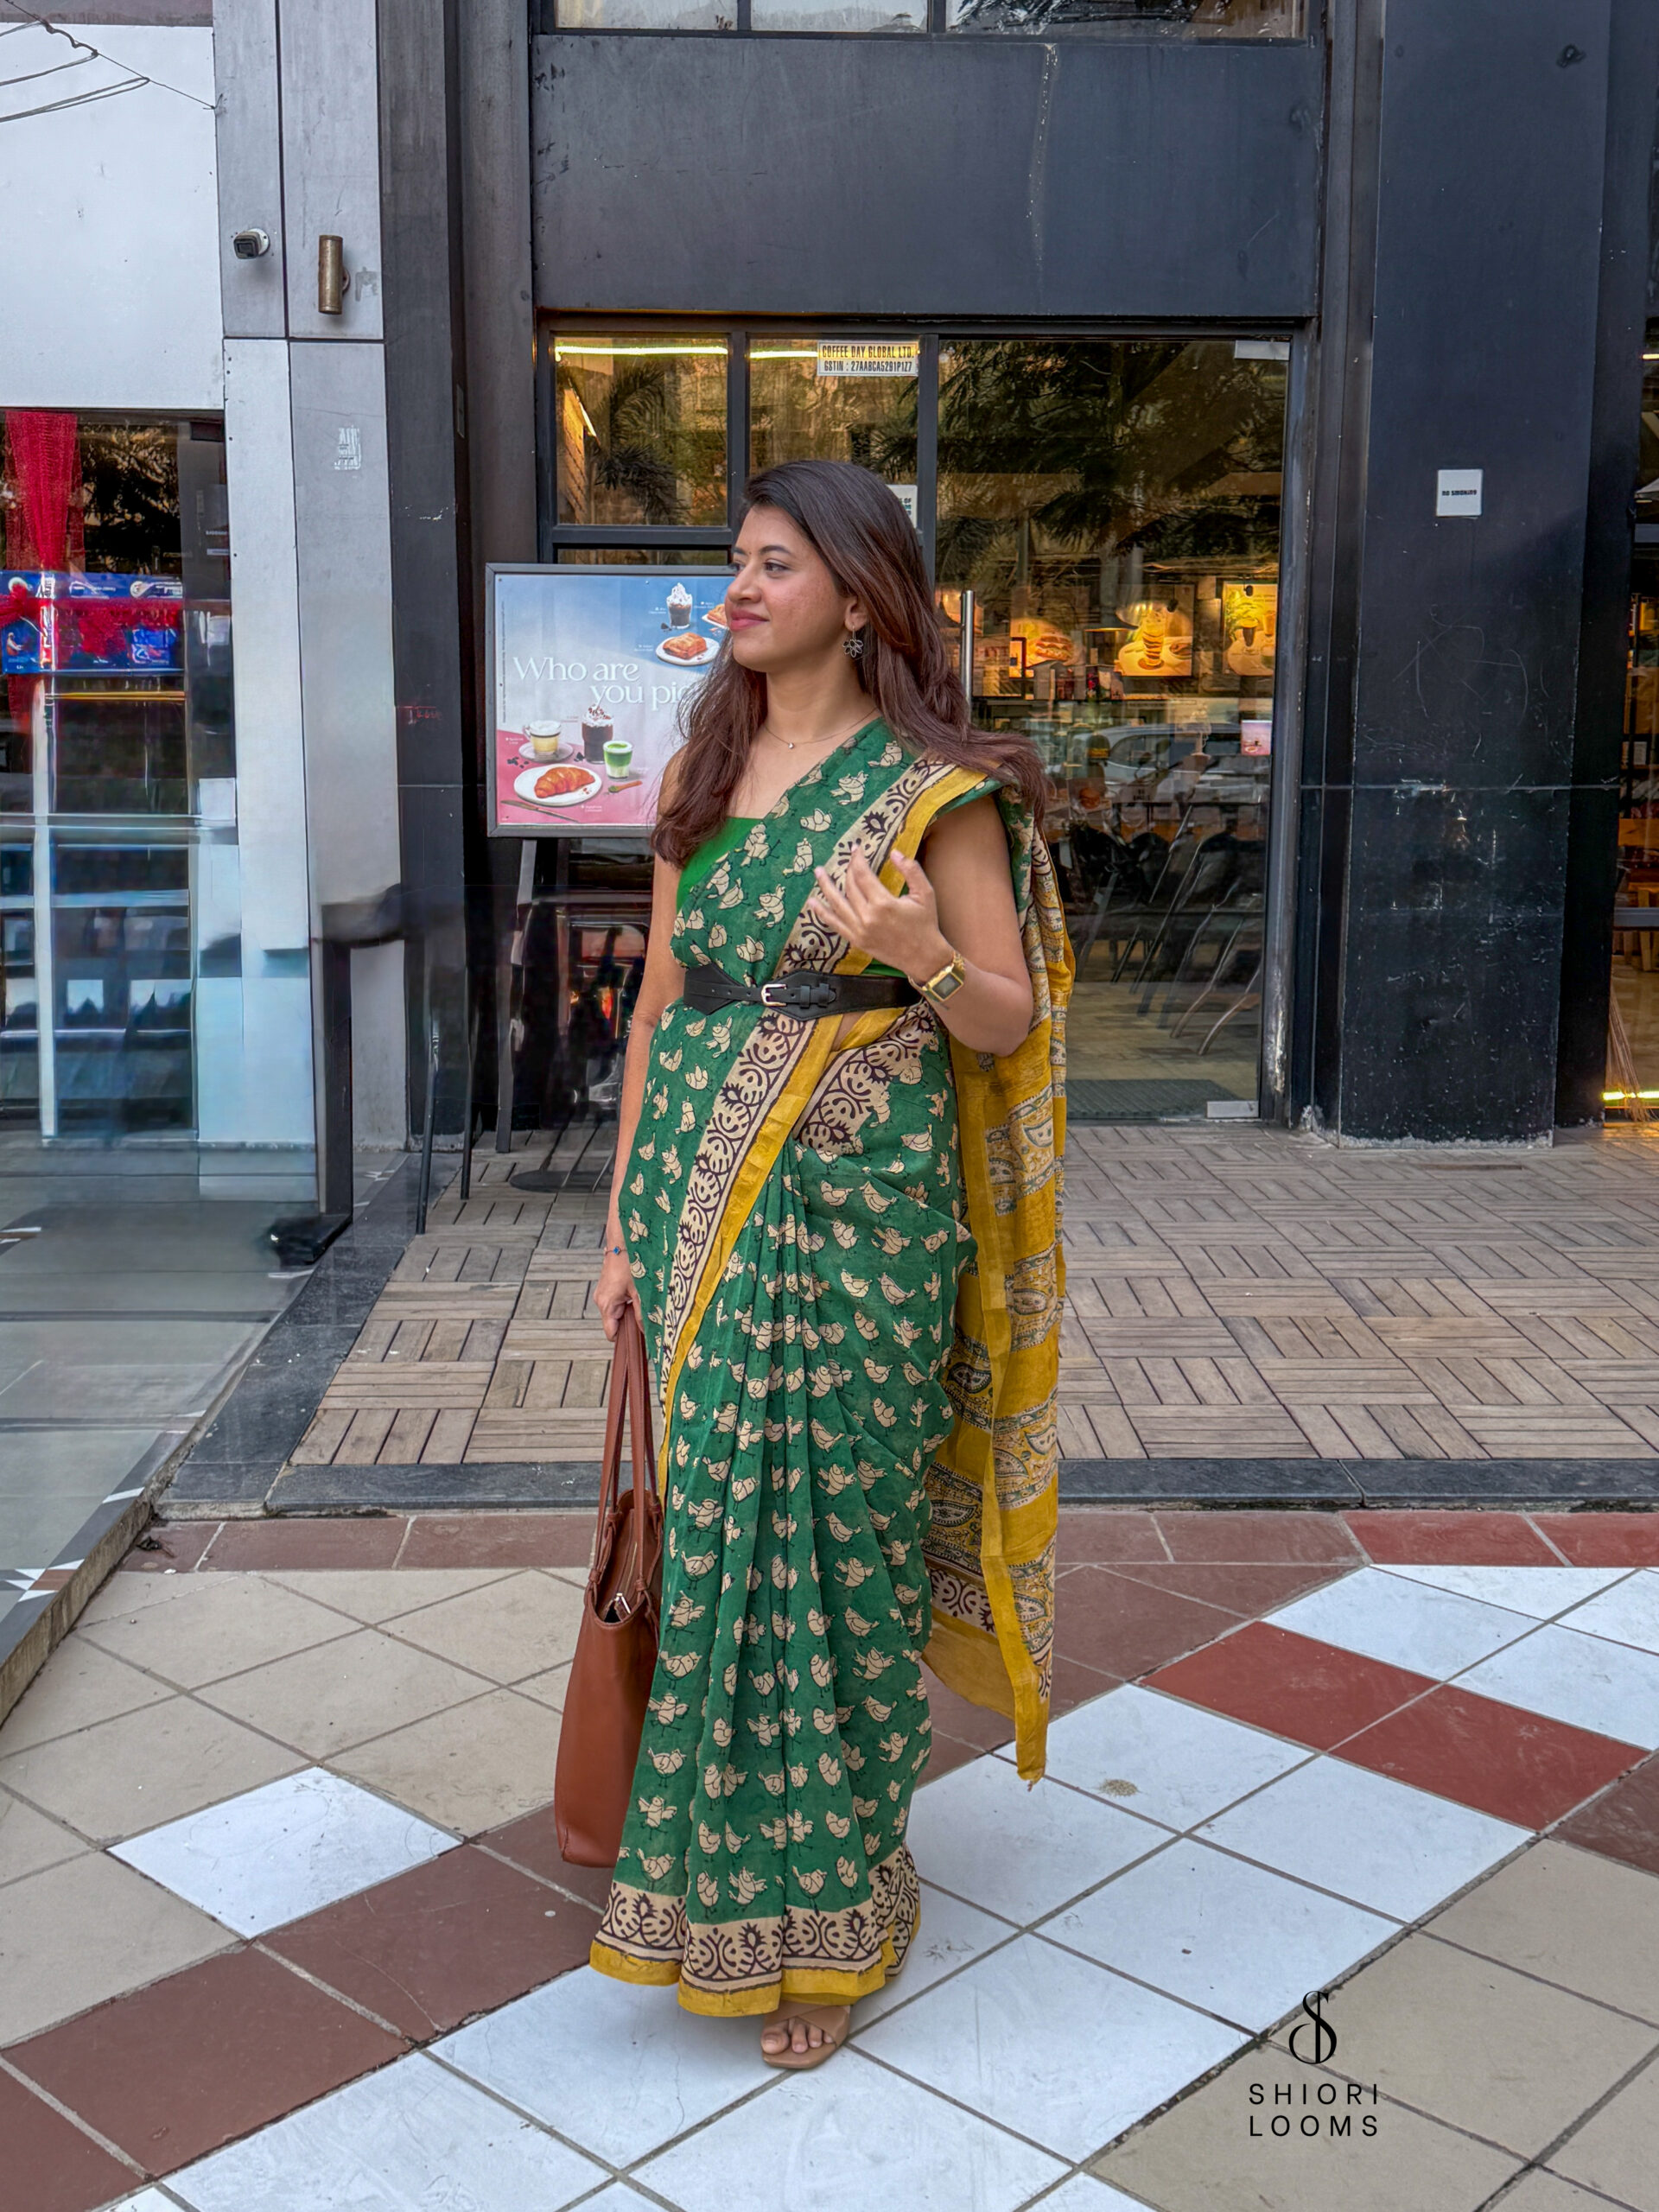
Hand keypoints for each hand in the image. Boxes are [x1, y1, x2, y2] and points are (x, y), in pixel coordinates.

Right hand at [595, 1242, 636, 1341]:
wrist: (623, 1242)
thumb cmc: (631, 1263)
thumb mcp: (640, 1292)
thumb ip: (642, 1314)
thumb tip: (647, 1332)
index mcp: (606, 1305)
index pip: (611, 1334)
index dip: (625, 1339)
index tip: (639, 1340)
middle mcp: (601, 1301)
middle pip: (614, 1323)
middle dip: (629, 1324)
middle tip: (645, 1321)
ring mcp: (602, 1293)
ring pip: (616, 1312)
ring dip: (629, 1312)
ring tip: (642, 1305)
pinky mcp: (606, 1287)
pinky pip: (615, 1302)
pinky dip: (626, 1302)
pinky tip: (636, 1295)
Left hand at [806, 846, 951, 984]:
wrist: (923, 957)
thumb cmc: (926, 924)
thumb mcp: (925, 894)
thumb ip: (911, 870)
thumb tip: (895, 853)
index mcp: (884, 903)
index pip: (863, 875)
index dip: (857, 859)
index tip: (856, 849)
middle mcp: (867, 917)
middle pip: (850, 887)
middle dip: (847, 870)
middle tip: (846, 858)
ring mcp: (859, 930)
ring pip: (837, 904)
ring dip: (825, 887)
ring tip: (818, 873)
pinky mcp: (856, 940)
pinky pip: (835, 924)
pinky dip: (822, 913)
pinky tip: (812, 903)